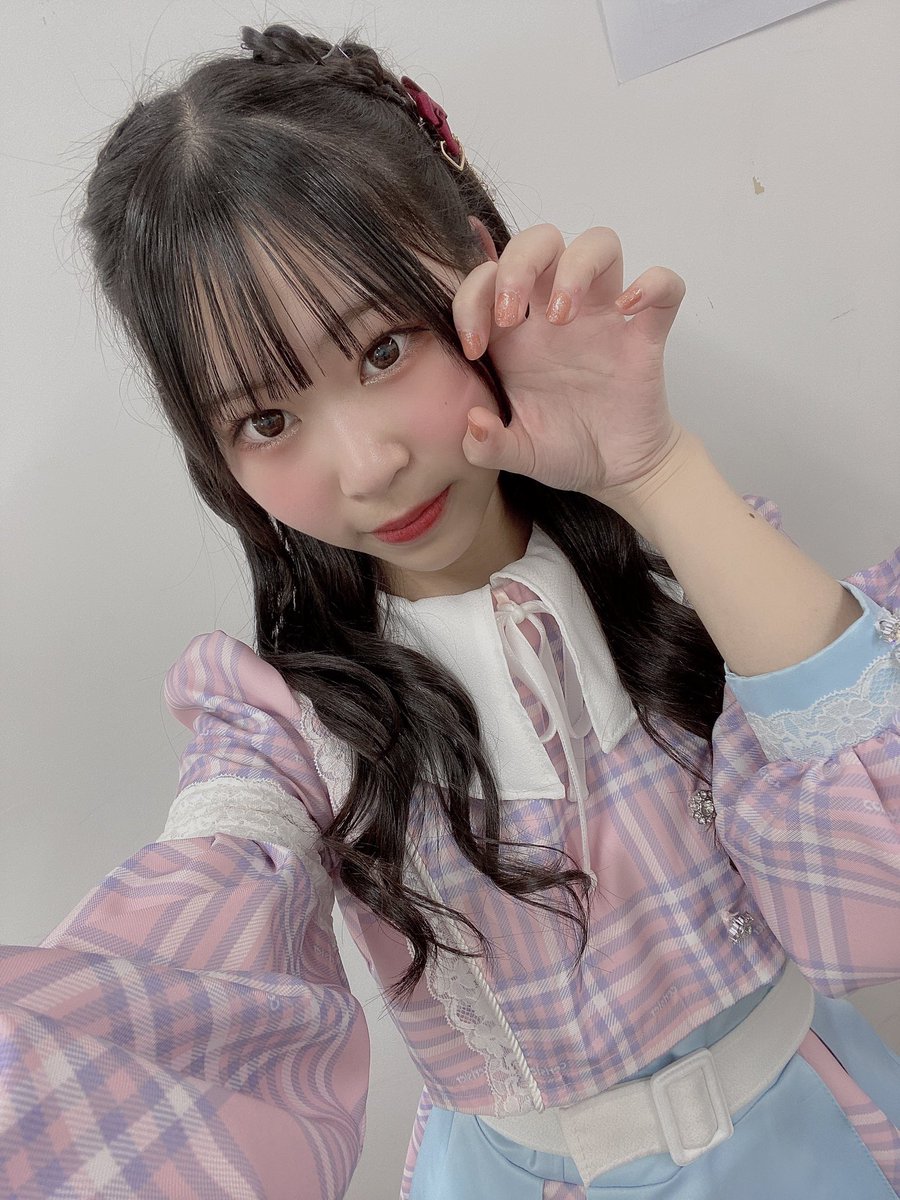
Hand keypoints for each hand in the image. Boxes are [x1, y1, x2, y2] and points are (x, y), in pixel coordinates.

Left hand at [453, 224, 687, 503]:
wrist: (616, 472)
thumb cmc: (565, 450)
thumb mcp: (517, 455)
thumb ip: (487, 446)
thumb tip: (473, 422)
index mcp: (517, 336)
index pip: (486, 279)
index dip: (471, 300)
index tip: (475, 349)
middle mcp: (558, 316)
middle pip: (540, 241)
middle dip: (518, 264)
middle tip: (511, 317)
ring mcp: (604, 321)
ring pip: (599, 245)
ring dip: (576, 267)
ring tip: (562, 316)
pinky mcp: (644, 336)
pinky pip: (664, 288)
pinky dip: (653, 284)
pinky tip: (628, 309)